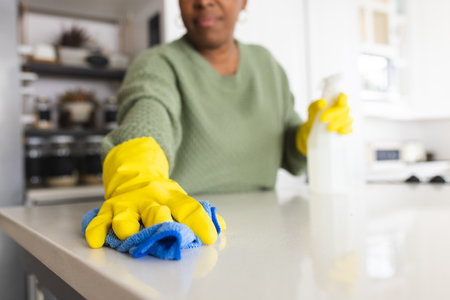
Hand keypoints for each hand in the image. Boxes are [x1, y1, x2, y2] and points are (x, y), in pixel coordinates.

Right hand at [85, 137, 223, 247]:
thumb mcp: (179, 198)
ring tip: (128, 234)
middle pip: (156, 212)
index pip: (188, 208)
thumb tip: (220, 225)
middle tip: (167, 233)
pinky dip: (96, 230)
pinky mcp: (108, 208)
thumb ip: (197, 213)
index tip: (209, 236)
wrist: (133, 172)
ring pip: (125, 216)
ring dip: (127, 226)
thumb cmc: (159, 194)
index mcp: (170, 196)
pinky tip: (97, 240)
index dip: (199, 221)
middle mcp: (149, 199)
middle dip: (160, 223)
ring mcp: (127, 204)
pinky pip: (99, 220)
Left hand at [296, 93, 352, 155]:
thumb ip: (315, 105)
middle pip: (346, 109)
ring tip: (329, 128)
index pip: (344, 97)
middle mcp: (344, 110)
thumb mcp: (312, 109)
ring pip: (348, 119)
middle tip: (323, 118)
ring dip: (339, 123)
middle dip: (335, 113)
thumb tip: (323, 102)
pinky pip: (350, 129)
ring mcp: (346, 120)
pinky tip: (341, 131)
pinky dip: (346, 130)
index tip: (340, 103)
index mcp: (337, 101)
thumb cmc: (314, 116)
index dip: (344, 99)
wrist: (313, 130)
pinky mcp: (346, 129)